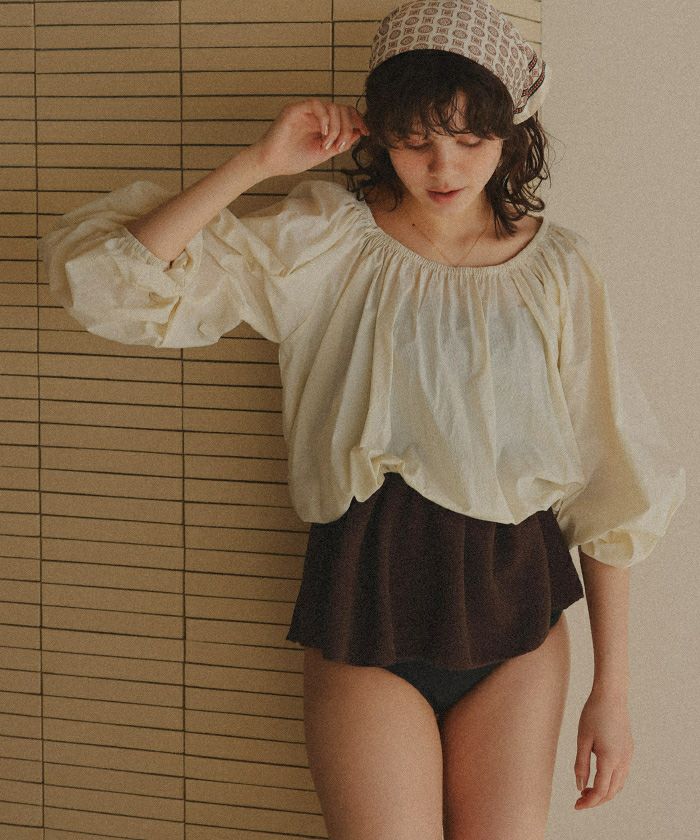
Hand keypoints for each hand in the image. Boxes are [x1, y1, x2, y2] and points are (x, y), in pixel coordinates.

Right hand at [247, 99, 368, 177]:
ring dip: (336, 128)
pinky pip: (317, 105)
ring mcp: (305, 111)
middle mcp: (315, 115)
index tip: (366, 132)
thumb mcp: (323, 153)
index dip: (358, 120)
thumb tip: (358, 134)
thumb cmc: (292, 160)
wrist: (271, 164)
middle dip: (347, 128)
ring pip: (332, 107)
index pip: (345, 114)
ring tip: (328, 145)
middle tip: (340, 146)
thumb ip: (339, 143)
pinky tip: (323, 135)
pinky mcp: (295, 109)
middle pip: (342, 109)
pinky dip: (325, 120)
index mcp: (322, 124)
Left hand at [574, 686, 633, 809]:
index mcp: (610, 759)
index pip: (600, 791)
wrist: (612, 695)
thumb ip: (581, 764)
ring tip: (587, 789)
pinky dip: (611, 782)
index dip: (589, 802)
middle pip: (611, 792)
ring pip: (619, 785)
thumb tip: (580, 786)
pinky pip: (622, 774)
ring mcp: (628, 756)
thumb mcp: (582, 739)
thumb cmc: (593, 714)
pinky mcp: (629, 750)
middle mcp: (623, 761)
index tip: (576, 806)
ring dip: (604, 792)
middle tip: (579, 799)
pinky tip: (599, 776)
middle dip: (596, 800)